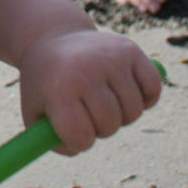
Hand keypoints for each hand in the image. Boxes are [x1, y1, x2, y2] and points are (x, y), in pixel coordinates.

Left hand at [18, 27, 162, 154]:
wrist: (53, 40)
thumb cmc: (45, 84)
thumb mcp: (34, 112)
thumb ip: (47, 140)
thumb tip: (75, 147)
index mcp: (58, 88)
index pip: (80, 135)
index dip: (78, 141)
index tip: (71, 130)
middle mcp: (85, 69)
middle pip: (109, 125)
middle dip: (100, 128)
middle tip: (86, 111)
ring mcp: (110, 58)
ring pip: (134, 111)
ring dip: (121, 114)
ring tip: (102, 99)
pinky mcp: (130, 50)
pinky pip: (152, 89)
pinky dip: (144, 98)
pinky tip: (123, 89)